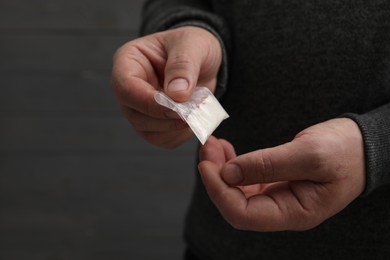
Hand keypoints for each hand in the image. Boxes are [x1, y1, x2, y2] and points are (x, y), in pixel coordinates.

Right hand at [111, 26, 221, 147]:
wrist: (204, 61)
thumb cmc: (193, 46)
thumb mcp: (192, 45)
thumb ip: (183, 65)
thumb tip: (176, 95)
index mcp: (128, 61)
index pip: (127, 88)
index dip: (150, 102)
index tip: (177, 107)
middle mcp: (128, 88)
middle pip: (136, 114)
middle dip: (167, 118)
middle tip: (194, 111)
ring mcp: (138, 109)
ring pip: (148, 131)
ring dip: (175, 127)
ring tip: (197, 111)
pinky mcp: (153, 124)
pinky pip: (163, 139)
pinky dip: (181, 134)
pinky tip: (195, 119)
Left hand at [198, 118, 364, 230]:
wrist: (363, 145)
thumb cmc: (346, 151)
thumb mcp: (309, 154)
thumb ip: (268, 165)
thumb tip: (229, 172)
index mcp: (294, 212)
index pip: (243, 214)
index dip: (219, 191)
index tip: (206, 164)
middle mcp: (282, 210)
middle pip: (235, 204)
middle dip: (216, 176)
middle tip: (207, 147)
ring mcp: (277, 197)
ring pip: (237, 191)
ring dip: (221, 169)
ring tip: (213, 145)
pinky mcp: (275, 183)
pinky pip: (246, 180)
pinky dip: (233, 165)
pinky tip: (226, 150)